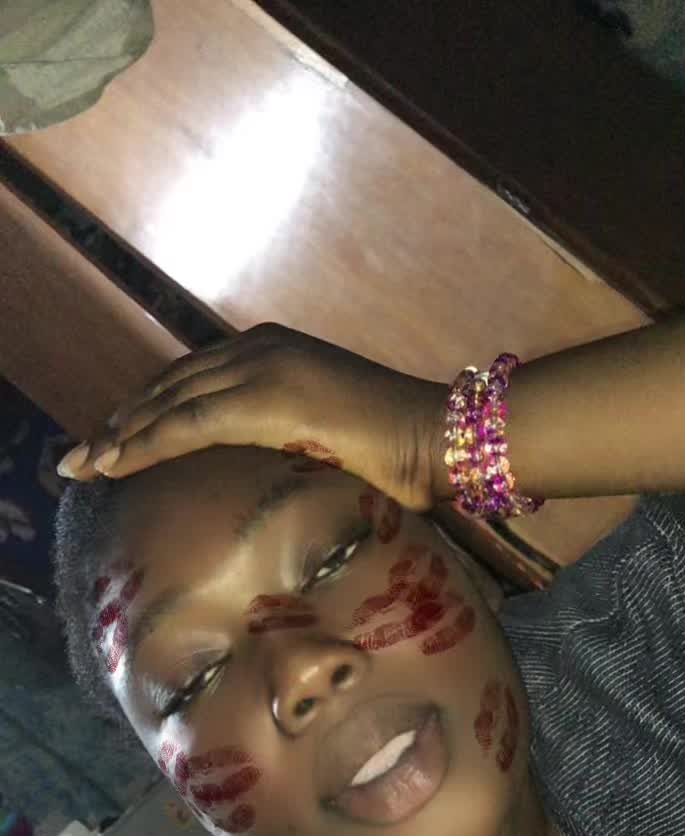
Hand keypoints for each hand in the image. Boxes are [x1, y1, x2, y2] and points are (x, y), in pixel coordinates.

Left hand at [56, 324, 449, 511]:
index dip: (147, 408)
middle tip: (80, 455)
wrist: (432, 434)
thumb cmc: (396, 445)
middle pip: (169, 385)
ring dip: (118, 436)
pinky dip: (141, 445)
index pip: (192, 378)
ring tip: (82, 465)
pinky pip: (183, 425)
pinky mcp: (260, 400)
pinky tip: (110, 464)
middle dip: (120, 421)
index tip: (115, 437)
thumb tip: (275, 462)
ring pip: (167, 404)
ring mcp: (258, 368)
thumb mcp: (326, 429)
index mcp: (272, 350)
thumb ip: (289, 431)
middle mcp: (258, 349)